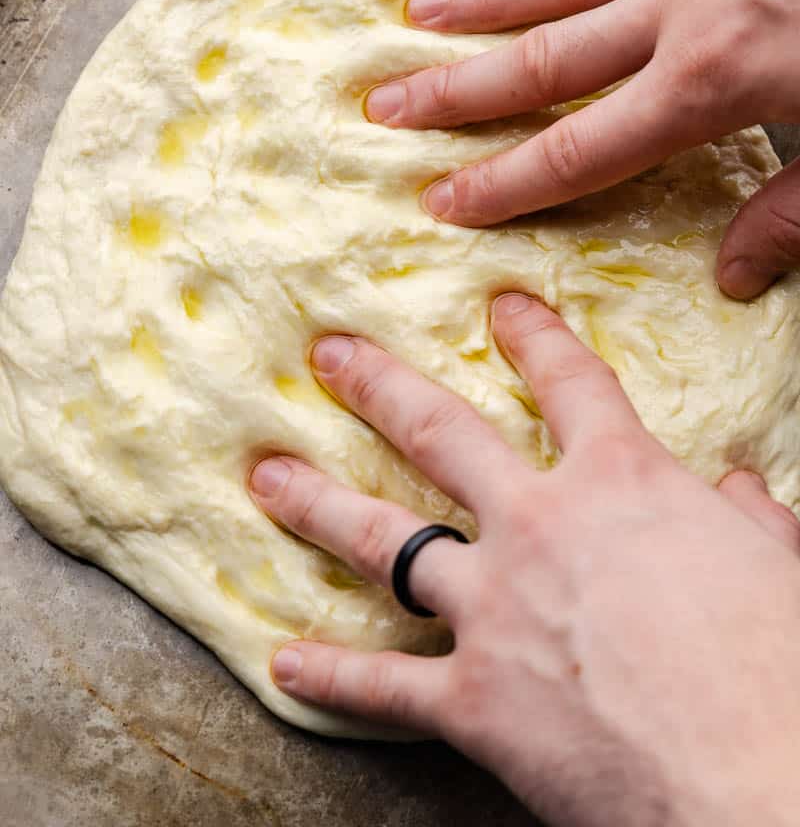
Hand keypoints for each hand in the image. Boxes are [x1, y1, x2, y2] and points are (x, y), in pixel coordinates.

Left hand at [250, 296, 799, 825]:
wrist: (759, 786)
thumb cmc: (780, 670)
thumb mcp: (782, 572)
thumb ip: (754, 524)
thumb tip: (743, 490)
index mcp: (620, 482)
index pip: (571, 384)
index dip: (534, 336)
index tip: (499, 307)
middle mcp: (538, 525)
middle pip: (439, 434)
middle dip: (378, 386)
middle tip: (330, 355)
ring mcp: (494, 610)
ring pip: (385, 539)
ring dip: (318, 503)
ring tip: (268, 476)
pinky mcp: (473, 702)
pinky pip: (385, 684)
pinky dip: (332, 675)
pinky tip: (286, 661)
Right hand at [364, 0, 799, 300]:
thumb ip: (791, 214)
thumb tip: (727, 278)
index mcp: (713, 87)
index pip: (582, 151)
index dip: (506, 182)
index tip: (439, 198)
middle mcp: (684, 10)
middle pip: (546, 61)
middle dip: (458, 89)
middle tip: (382, 102)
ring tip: (415, 10)